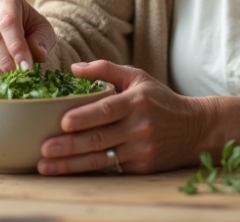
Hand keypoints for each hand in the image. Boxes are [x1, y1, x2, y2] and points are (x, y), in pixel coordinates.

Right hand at [0, 0, 57, 78]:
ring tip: (7, 77)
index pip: (8, 21)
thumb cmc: (31, 28)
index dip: (16, 46)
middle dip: (5, 60)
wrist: (18, 29)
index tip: (26, 66)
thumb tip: (38, 53)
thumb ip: (42, 40)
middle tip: (16, 75)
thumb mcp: (43, 30)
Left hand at [37, 61, 210, 175]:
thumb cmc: (160, 100)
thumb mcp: (138, 77)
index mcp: (136, 101)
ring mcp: (141, 150)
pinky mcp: (142, 167)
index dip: (85, 117)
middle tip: (44, 149)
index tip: (63, 122)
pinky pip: (111, 168)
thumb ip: (105, 69)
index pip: (107, 109)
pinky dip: (88, 170)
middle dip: (69, 146)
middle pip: (100, 138)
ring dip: (71, 164)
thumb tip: (73, 68)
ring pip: (101, 159)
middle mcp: (139, 126)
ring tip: (46, 166)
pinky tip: (67, 171)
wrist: (195, 128)